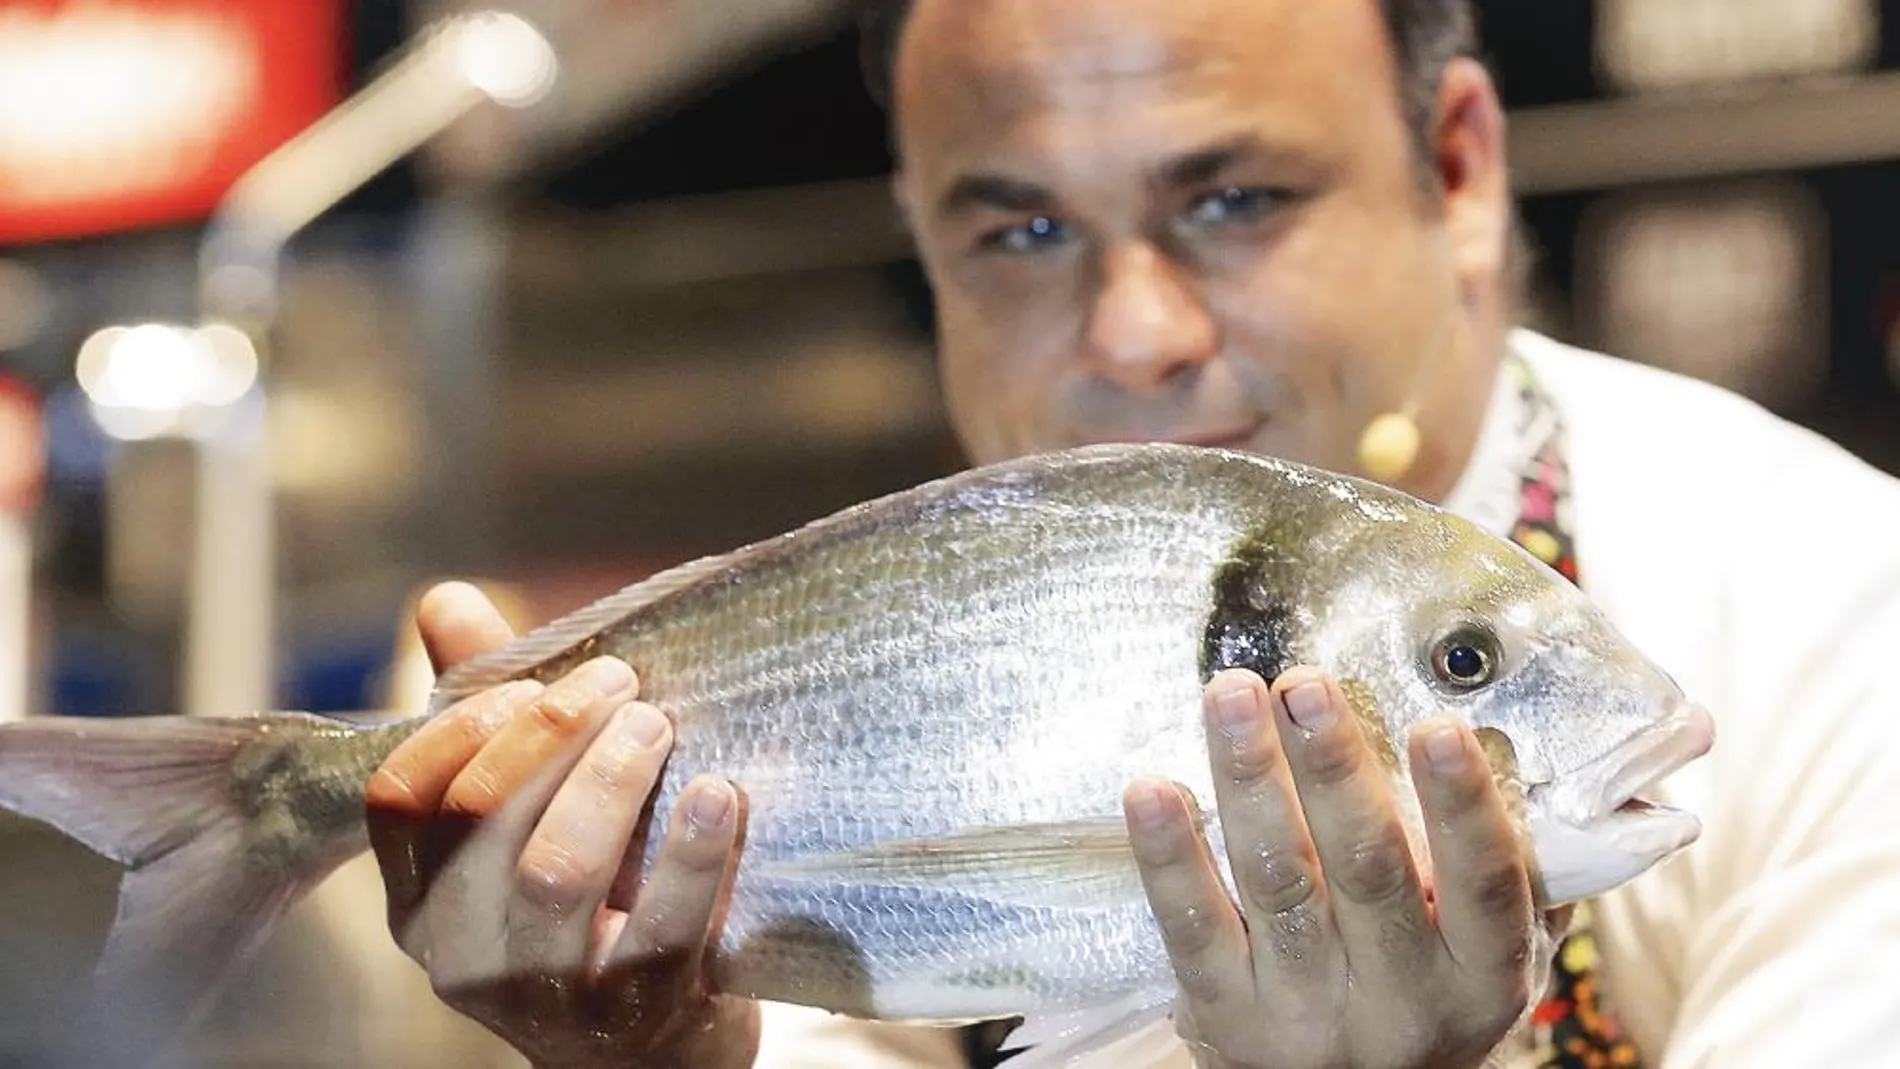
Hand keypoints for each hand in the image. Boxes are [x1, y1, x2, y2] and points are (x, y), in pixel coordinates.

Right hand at [364, 581, 759, 1068]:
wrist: (656, 1050)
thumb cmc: (588, 900)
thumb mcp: (527, 815)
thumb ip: (488, 710)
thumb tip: (445, 597)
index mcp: (420, 897)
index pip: (403, 793)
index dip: (468, 720)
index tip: (540, 677)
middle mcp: (459, 952)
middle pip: (480, 815)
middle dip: (551, 729)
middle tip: (620, 684)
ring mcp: (543, 994)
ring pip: (554, 868)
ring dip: (611, 778)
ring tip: (657, 726)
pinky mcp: (630, 1017)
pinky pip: (658, 927)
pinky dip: (692, 851)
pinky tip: (721, 794)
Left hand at [1124, 666, 1550, 1068]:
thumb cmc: (1424, 995)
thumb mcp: (1485, 952)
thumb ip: (1501, 863)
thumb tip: (1493, 737)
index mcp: (1481, 978)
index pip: (1484, 887)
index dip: (1463, 807)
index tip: (1439, 727)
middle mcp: (1399, 1001)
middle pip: (1366, 869)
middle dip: (1332, 767)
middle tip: (1304, 684)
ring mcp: (1305, 1011)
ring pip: (1277, 880)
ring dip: (1249, 779)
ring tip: (1230, 696)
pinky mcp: (1225, 1013)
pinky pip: (1193, 927)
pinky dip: (1169, 856)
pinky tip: (1152, 790)